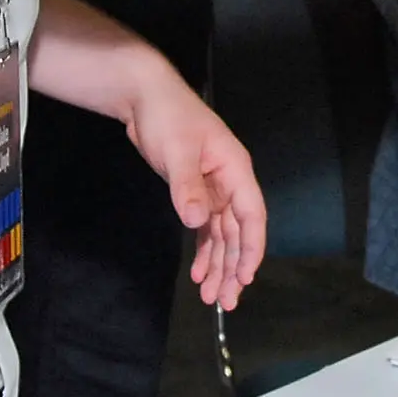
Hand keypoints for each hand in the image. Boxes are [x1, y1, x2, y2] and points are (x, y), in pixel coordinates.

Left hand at [123, 81, 268, 309]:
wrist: (145, 97)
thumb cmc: (168, 117)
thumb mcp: (177, 152)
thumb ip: (188, 188)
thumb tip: (198, 222)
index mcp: (235, 170)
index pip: (252, 215)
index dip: (251, 248)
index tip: (245, 277)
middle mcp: (229, 182)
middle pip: (238, 231)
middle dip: (233, 266)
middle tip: (226, 300)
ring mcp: (212, 188)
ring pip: (221, 234)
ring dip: (218, 263)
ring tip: (212, 296)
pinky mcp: (194, 191)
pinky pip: (204, 226)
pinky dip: (203, 249)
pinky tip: (199, 271)